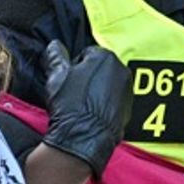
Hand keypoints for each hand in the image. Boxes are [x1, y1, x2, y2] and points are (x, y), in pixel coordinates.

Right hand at [41, 41, 131, 176]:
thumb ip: (56, 57)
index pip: (87, 54)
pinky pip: (114, 101)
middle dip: (88, 77)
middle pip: (100, 68)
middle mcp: (121, 70)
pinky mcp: (129, 109)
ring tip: (82, 104)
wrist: (84, 137)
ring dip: (97, 90)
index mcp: (104, 57)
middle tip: (73, 93)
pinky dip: (105, 104)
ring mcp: (127, 90)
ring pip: (108, 84)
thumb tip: (53, 46)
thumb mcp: (56, 76)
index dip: (73, 67)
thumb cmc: (70, 104)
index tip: (67, 80)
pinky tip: (92, 114)